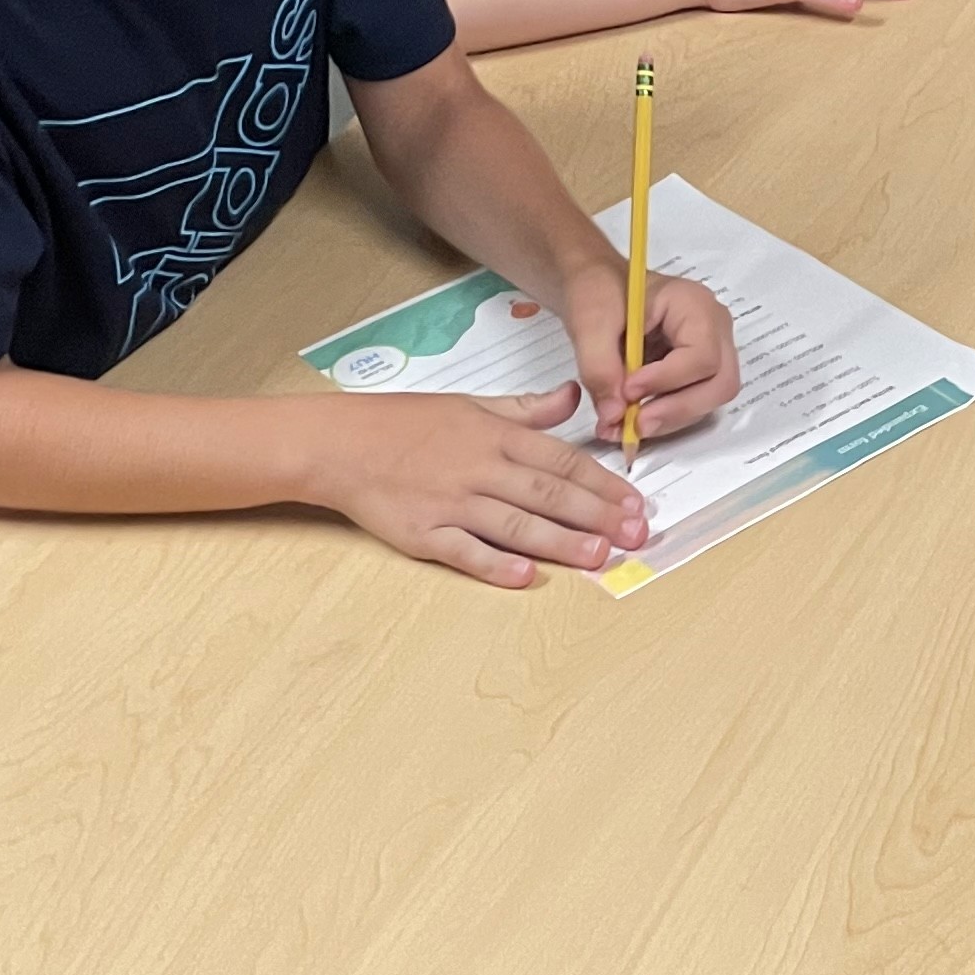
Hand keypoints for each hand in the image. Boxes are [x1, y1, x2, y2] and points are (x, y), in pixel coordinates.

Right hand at [304, 388, 646, 586]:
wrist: (339, 444)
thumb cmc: (403, 423)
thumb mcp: (470, 404)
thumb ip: (525, 409)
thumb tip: (570, 399)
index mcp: (494, 436)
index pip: (561, 460)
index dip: (603, 482)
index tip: (635, 501)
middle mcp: (479, 469)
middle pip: (548, 494)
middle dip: (598, 514)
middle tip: (636, 533)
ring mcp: (451, 503)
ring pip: (516, 524)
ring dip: (560, 541)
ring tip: (599, 554)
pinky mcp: (424, 533)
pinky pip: (464, 551)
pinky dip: (494, 563)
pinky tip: (523, 575)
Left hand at [564, 265, 738, 445]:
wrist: (595, 287)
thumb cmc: (598, 290)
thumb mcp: (589, 322)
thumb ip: (600, 367)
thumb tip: (614, 415)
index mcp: (694, 305)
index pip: (702, 355)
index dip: (667, 380)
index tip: (628, 390)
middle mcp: (713, 329)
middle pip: (718, 384)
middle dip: (676, 410)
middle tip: (634, 424)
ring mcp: (709, 351)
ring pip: (708, 399)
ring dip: (669, 419)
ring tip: (624, 425)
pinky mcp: (694, 371)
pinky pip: (692, 402)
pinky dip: (663, 417)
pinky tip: (630, 420)